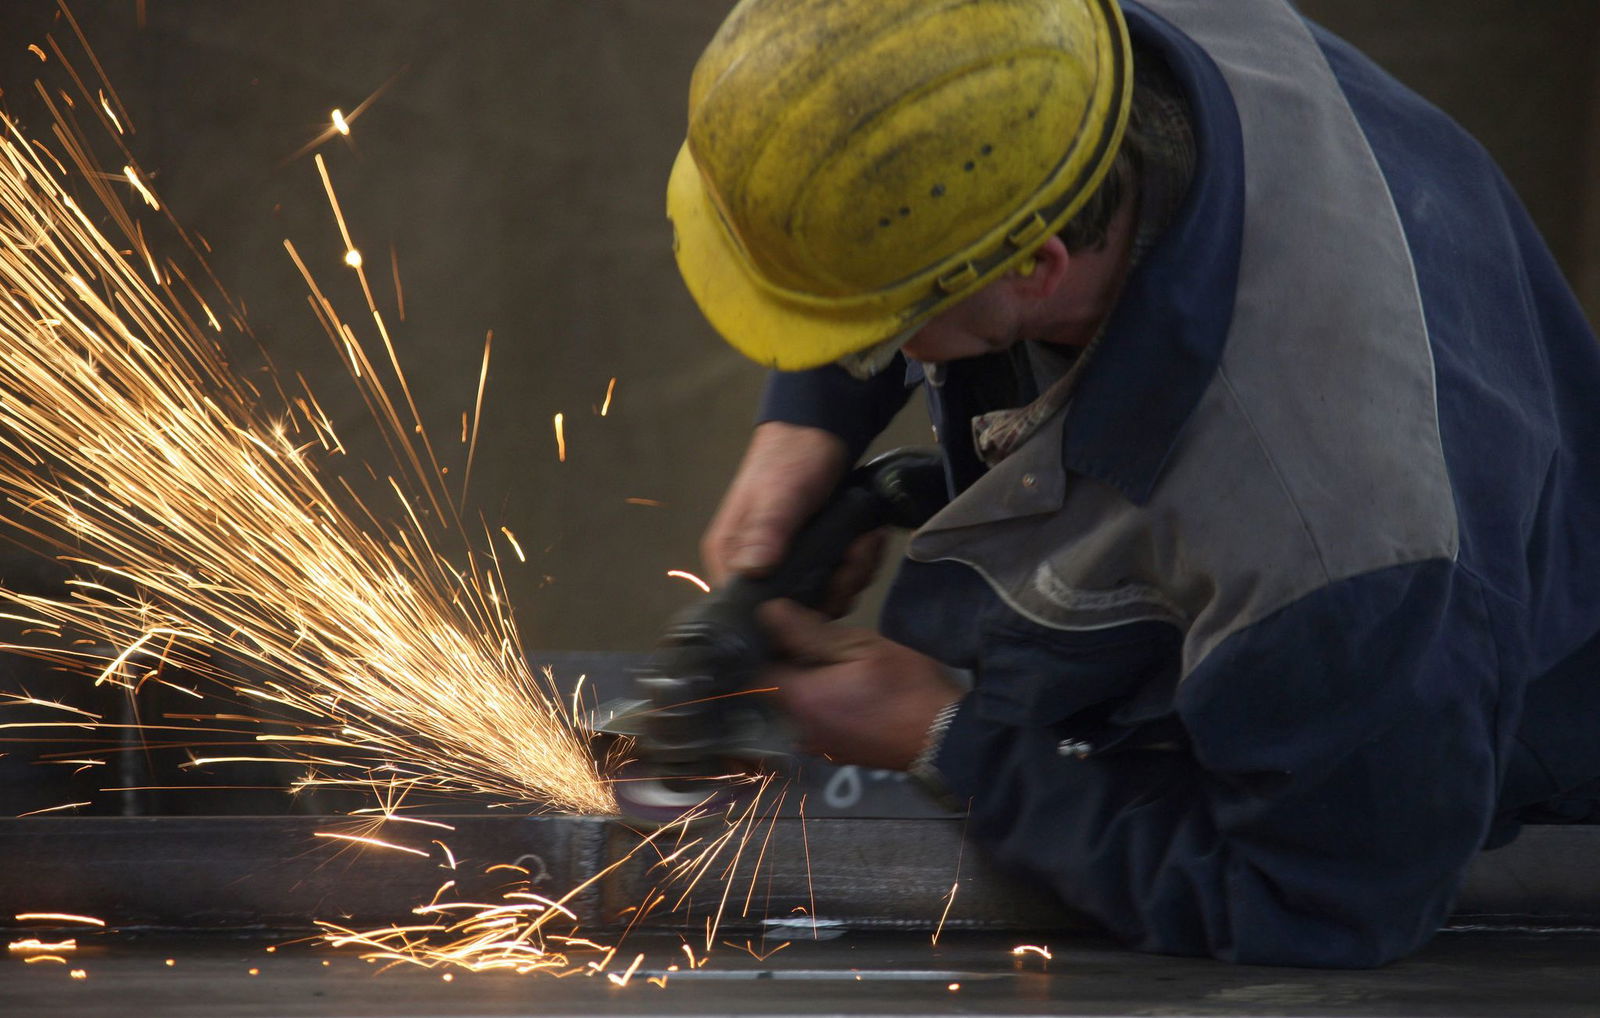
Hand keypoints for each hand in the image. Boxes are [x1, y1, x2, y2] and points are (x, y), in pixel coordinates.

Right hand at [702, 422, 885, 615]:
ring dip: (852, 574)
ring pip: (822, 596)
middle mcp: (753, 568)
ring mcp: (785, 564)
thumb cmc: (793, 457)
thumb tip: (751, 572)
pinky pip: (836, 581)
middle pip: (795, 609)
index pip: (753, 610)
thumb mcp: (782, 493)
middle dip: (834, 588)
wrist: (823, 428)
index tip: (827, 585)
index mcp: (730, 556)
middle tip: (855, 555)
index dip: (794, 608)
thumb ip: (767, 531)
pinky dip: (857, 565)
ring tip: (864, 542)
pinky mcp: (813, 559)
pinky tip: (866, 540)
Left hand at [759, 599, 962, 770]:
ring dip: (804, 683)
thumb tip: (767, 612)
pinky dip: (820, 703)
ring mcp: (818, 747)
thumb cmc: (906, 687)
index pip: (755, 668)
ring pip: (795, 706)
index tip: (781, 623)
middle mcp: (798, 730)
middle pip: (774, 689)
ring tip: (828, 658)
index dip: (764, 644)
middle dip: (786, 663)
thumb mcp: (861, 646)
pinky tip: (843, 685)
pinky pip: (814, 722)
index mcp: (799, 701)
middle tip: (809, 635)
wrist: (948, 738)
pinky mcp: (836, 754)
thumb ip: (809, 632)